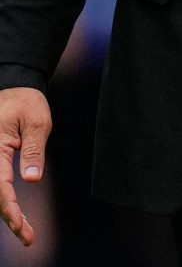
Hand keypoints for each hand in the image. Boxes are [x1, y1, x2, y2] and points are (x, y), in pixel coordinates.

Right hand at [0, 86, 46, 246]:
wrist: (15, 86)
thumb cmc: (26, 103)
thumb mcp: (37, 123)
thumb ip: (33, 151)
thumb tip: (30, 180)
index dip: (10, 209)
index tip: (21, 226)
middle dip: (8, 217)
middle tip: (27, 237)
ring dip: (5, 211)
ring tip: (24, 230)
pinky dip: (2, 199)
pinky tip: (14, 213)